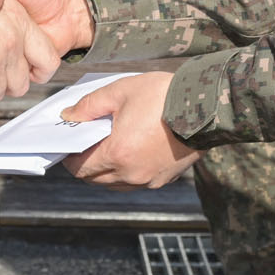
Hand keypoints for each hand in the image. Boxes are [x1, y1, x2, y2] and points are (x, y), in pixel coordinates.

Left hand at [58, 72, 200, 189]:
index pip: (79, 167)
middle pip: (94, 179)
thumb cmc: (162, 95)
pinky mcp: (164, 179)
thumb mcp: (120, 91)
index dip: (68, 156)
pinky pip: (136, 181)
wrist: (206, 106)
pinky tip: (130, 148)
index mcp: (118, 154)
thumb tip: (69, 117)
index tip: (68, 142)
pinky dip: (126, 170)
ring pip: (115, 183)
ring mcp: (150, 180)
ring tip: (108, 144)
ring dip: (105, 169)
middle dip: (85, 163)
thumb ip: (89, 106)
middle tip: (86, 141)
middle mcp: (132, 174)